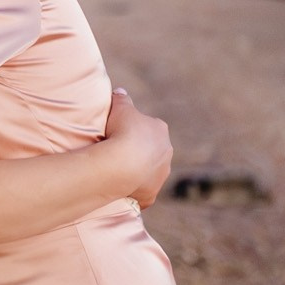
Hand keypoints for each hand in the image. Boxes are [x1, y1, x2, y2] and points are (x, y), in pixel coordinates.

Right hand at [104, 88, 171, 208]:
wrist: (121, 165)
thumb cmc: (122, 132)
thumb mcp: (120, 108)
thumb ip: (122, 98)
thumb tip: (120, 91)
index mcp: (159, 130)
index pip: (149, 128)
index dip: (134, 130)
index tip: (120, 133)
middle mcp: (166, 152)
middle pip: (153, 151)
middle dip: (139, 152)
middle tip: (118, 153)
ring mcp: (160, 175)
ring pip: (150, 172)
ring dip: (138, 172)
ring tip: (118, 172)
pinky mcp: (151, 194)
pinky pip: (142, 192)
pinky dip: (134, 191)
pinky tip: (120, 189)